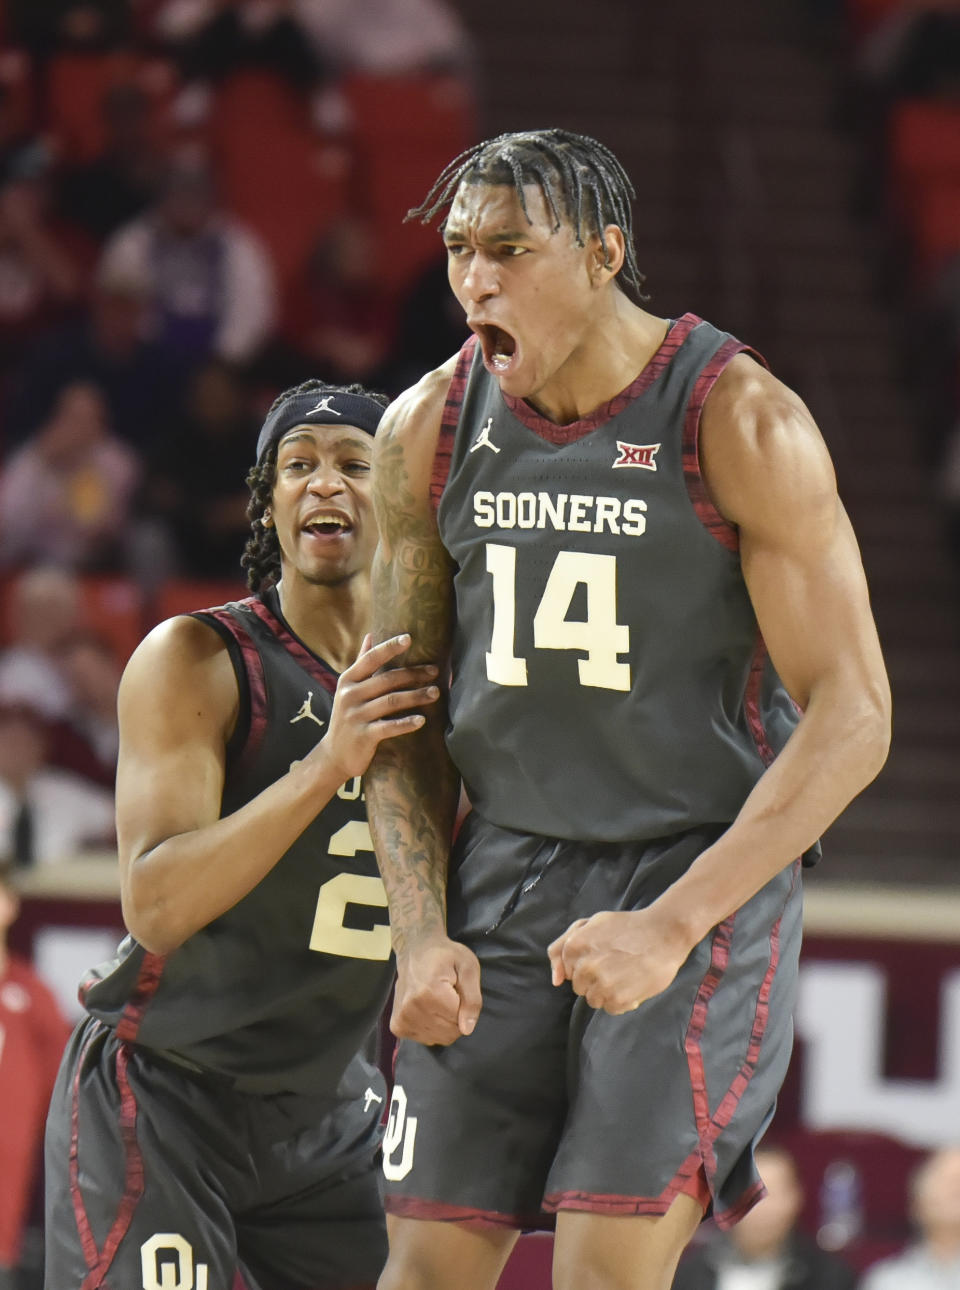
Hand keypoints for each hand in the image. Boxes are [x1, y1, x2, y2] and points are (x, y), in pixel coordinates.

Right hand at [317, 634, 438, 781]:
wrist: (334, 755)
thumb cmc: (347, 717)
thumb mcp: (349, 689)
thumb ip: (361, 663)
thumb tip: (370, 635)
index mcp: (348, 680)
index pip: (370, 659)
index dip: (389, 647)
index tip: (409, 638)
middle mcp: (350, 695)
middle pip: (387, 679)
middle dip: (413, 674)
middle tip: (435, 671)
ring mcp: (355, 716)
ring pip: (392, 701)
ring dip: (416, 696)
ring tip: (436, 692)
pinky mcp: (363, 736)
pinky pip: (388, 727)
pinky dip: (406, 723)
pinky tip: (422, 720)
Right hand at [391, 933, 481, 1045]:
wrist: (414, 949)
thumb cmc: (445, 955)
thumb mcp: (468, 967)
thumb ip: (472, 999)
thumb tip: (467, 1030)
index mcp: (430, 993)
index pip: (460, 1023)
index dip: (464, 1008)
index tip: (456, 990)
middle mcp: (412, 1009)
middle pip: (449, 1034)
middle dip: (455, 1018)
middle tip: (448, 996)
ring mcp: (402, 1019)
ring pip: (438, 1039)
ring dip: (443, 1024)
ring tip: (437, 1001)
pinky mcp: (397, 1026)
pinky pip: (425, 1039)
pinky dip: (431, 1028)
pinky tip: (427, 1008)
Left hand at [547, 908, 693, 1014]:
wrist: (664, 933)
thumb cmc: (627, 927)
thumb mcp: (591, 923)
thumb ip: (563, 946)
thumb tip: (556, 980)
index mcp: (574, 947)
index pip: (568, 972)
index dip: (585, 966)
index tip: (602, 957)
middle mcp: (584, 967)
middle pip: (580, 988)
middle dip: (594, 979)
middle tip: (615, 965)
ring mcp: (601, 984)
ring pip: (594, 1000)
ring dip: (607, 992)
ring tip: (624, 975)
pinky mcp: (619, 999)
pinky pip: (611, 1009)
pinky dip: (621, 1001)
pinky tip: (632, 985)